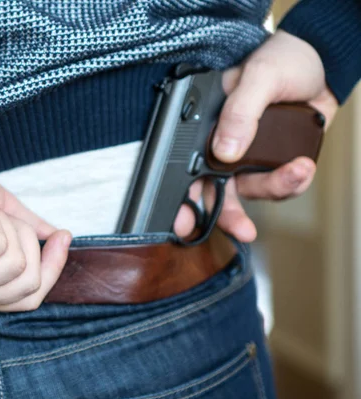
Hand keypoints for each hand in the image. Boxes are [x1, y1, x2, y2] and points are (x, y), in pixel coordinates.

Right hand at [174, 30, 338, 241]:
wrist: (322, 66)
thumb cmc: (282, 61)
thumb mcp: (259, 77)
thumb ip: (240, 111)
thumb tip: (225, 151)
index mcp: (206, 127)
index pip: (185, 167)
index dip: (183, 199)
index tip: (185, 224)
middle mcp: (222, 148)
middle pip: (215, 192)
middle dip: (228, 216)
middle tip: (242, 230)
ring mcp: (249, 159)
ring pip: (251, 192)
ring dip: (274, 187)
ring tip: (298, 170)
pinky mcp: (274, 164)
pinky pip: (279, 187)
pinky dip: (293, 183)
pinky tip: (302, 167)